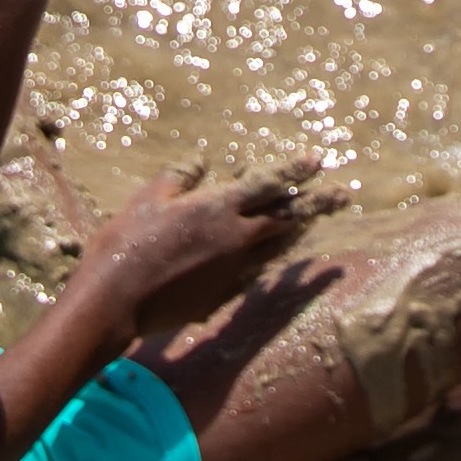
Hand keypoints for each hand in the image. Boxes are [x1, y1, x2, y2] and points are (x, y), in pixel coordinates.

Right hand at [86, 157, 332, 326]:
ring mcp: (232, 270)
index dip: (293, 170)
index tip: (317, 159)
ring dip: (299, 233)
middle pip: (286, 218)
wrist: (115, 301)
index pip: (266, 183)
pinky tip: (276, 260)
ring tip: (317, 223)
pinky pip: (255, 273)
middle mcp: (234, 238)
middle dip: (317, 204)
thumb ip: (181, 176)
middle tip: (344, 195)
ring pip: (277, 247)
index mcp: (217, 207)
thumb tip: (203, 160)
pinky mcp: (222, 295)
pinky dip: (270, 262)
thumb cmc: (126, 243)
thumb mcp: (150, 197)